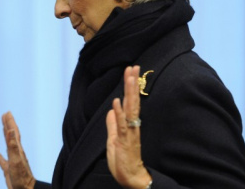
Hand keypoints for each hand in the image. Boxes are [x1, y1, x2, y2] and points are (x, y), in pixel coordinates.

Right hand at [0, 112, 35, 188]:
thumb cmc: (21, 177)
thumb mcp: (16, 160)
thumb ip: (13, 145)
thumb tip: (11, 130)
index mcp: (17, 149)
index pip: (13, 132)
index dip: (10, 122)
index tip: (7, 113)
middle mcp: (16, 153)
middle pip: (11, 135)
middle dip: (8, 125)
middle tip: (5, 115)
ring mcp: (13, 161)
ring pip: (8, 145)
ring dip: (5, 135)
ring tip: (3, 128)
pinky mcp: (9, 169)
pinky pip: (3, 160)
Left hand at [106, 66, 151, 188]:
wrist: (130, 179)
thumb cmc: (123, 161)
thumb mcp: (113, 139)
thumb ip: (113, 125)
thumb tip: (111, 110)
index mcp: (129, 124)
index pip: (130, 101)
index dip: (130, 86)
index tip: (131, 71)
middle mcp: (131, 126)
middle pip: (133, 101)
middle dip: (132, 83)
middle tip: (134, 67)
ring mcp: (129, 133)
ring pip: (130, 109)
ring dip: (129, 92)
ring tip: (129, 76)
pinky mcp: (125, 142)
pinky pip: (122, 125)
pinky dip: (119, 113)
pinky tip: (117, 101)